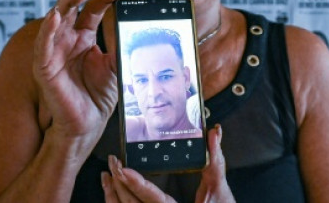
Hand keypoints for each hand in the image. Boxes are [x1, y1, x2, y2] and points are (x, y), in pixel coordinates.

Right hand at [34, 0, 122, 150]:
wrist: (87, 123)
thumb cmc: (98, 95)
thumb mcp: (115, 64)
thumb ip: (119, 44)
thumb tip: (133, 25)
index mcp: (82, 37)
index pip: (91, 10)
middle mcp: (66, 40)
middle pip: (71, 6)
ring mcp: (54, 51)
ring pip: (56, 18)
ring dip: (67, 1)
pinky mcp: (44, 67)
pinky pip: (43, 45)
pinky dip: (48, 29)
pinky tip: (55, 14)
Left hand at [102, 125, 234, 202]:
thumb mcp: (220, 190)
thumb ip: (216, 161)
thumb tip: (214, 133)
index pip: (152, 198)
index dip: (136, 183)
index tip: (122, 169)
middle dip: (118, 184)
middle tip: (113, 162)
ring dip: (113, 195)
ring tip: (107, 175)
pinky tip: (113, 191)